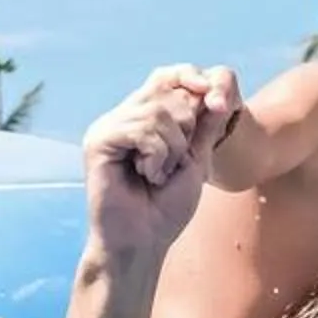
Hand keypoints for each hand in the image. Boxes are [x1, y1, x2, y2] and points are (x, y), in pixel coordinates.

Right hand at [81, 64, 240, 258]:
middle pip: (168, 92)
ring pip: (159, 112)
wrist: (143, 241)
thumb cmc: (166, 207)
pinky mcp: (98, 141)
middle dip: (186, 130)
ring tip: (158, 175)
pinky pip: (143, 129)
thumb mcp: (196, 160)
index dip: (191, 79)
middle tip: (173, 165)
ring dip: (172, 149)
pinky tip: (147, 175)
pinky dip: (156, 156)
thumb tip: (218, 89)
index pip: (167, 77)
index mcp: (141, 118)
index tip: (217, 96)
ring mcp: (107, 127)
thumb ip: (205, 125)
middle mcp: (122, 117)